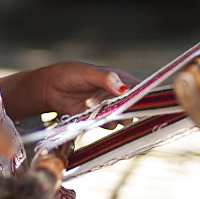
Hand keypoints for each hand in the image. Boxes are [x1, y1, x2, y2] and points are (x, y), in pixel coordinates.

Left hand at [0, 61, 140, 119]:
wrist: (50, 89)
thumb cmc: (70, 74)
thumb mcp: (88, 73)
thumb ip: (106, 79)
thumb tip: (123, 88)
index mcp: (120, 79)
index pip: (141, 88)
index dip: (148, 96)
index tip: (149, 103)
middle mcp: (118, 94)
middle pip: (136, 106)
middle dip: (132, 110)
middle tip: (121, 109)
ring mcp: (109, 107)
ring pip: (124, 118)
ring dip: (116, 117)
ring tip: (100, 109)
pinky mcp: (99, 119)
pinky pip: (110, 125)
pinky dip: (105, 123)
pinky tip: (93, 116)